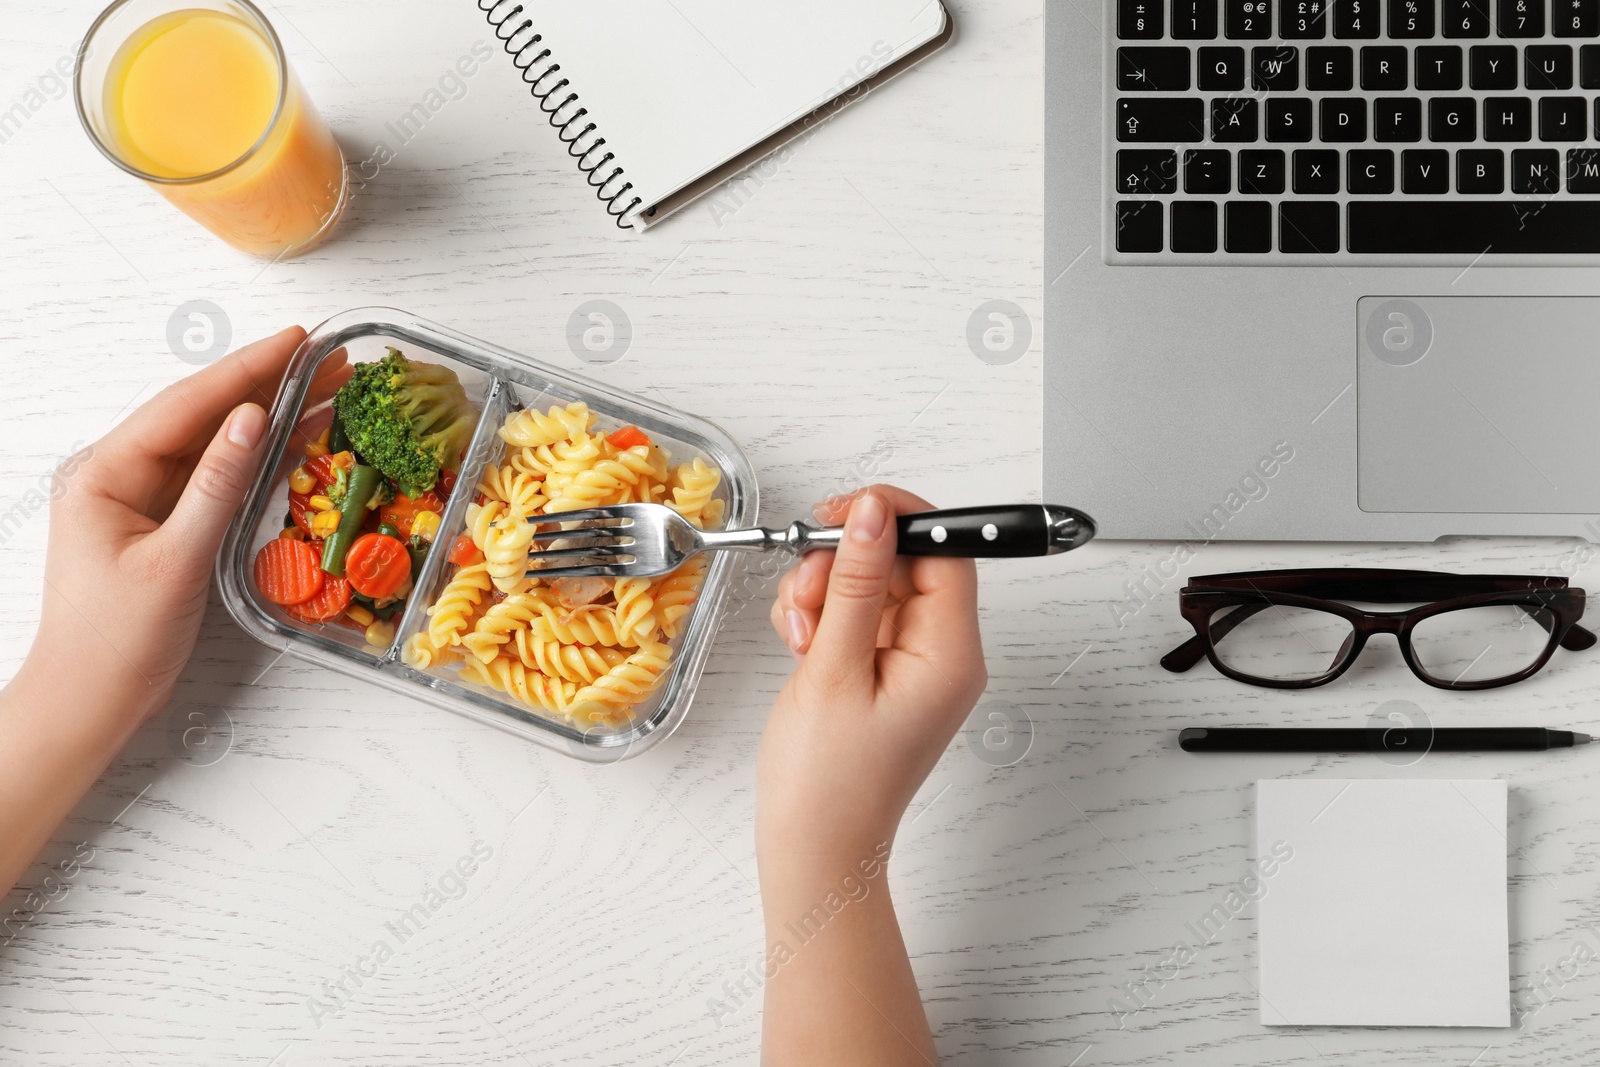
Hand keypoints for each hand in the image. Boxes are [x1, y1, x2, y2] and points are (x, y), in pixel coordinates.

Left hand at [24, 326, 346, 725]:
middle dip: (265, 383)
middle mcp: (118, 474)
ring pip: (212, 442)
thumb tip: (252, 419)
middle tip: (328, 359)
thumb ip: (217, 486)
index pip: (185, 405)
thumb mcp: (174, 562)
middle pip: (201, 414)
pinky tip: (297, 439)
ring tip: (327, 389)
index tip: (298, 340)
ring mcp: (139, 497)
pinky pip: (214, 476)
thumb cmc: (117, 641)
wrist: (88, 702)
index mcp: (104, 473)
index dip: (246, 368)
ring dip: (268, 416)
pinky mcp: (161, 522)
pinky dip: (257, 457)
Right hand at [757, 485, 986, 868]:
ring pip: (873, 584)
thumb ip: (856, 584)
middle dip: (846, 563)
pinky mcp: (881, 670)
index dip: (898, 519)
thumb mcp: (834, 669)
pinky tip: (800, 647)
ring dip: (825, 591)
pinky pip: (857, 613)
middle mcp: (943, 654)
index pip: (947, 551)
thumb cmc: (827, 783)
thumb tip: (874, 515)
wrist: (813, 850)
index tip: (844, 512)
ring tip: (800, 635)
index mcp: (952, 655)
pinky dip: (822, 616)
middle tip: (806, 589)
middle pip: (904, 563)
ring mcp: (911, 662)